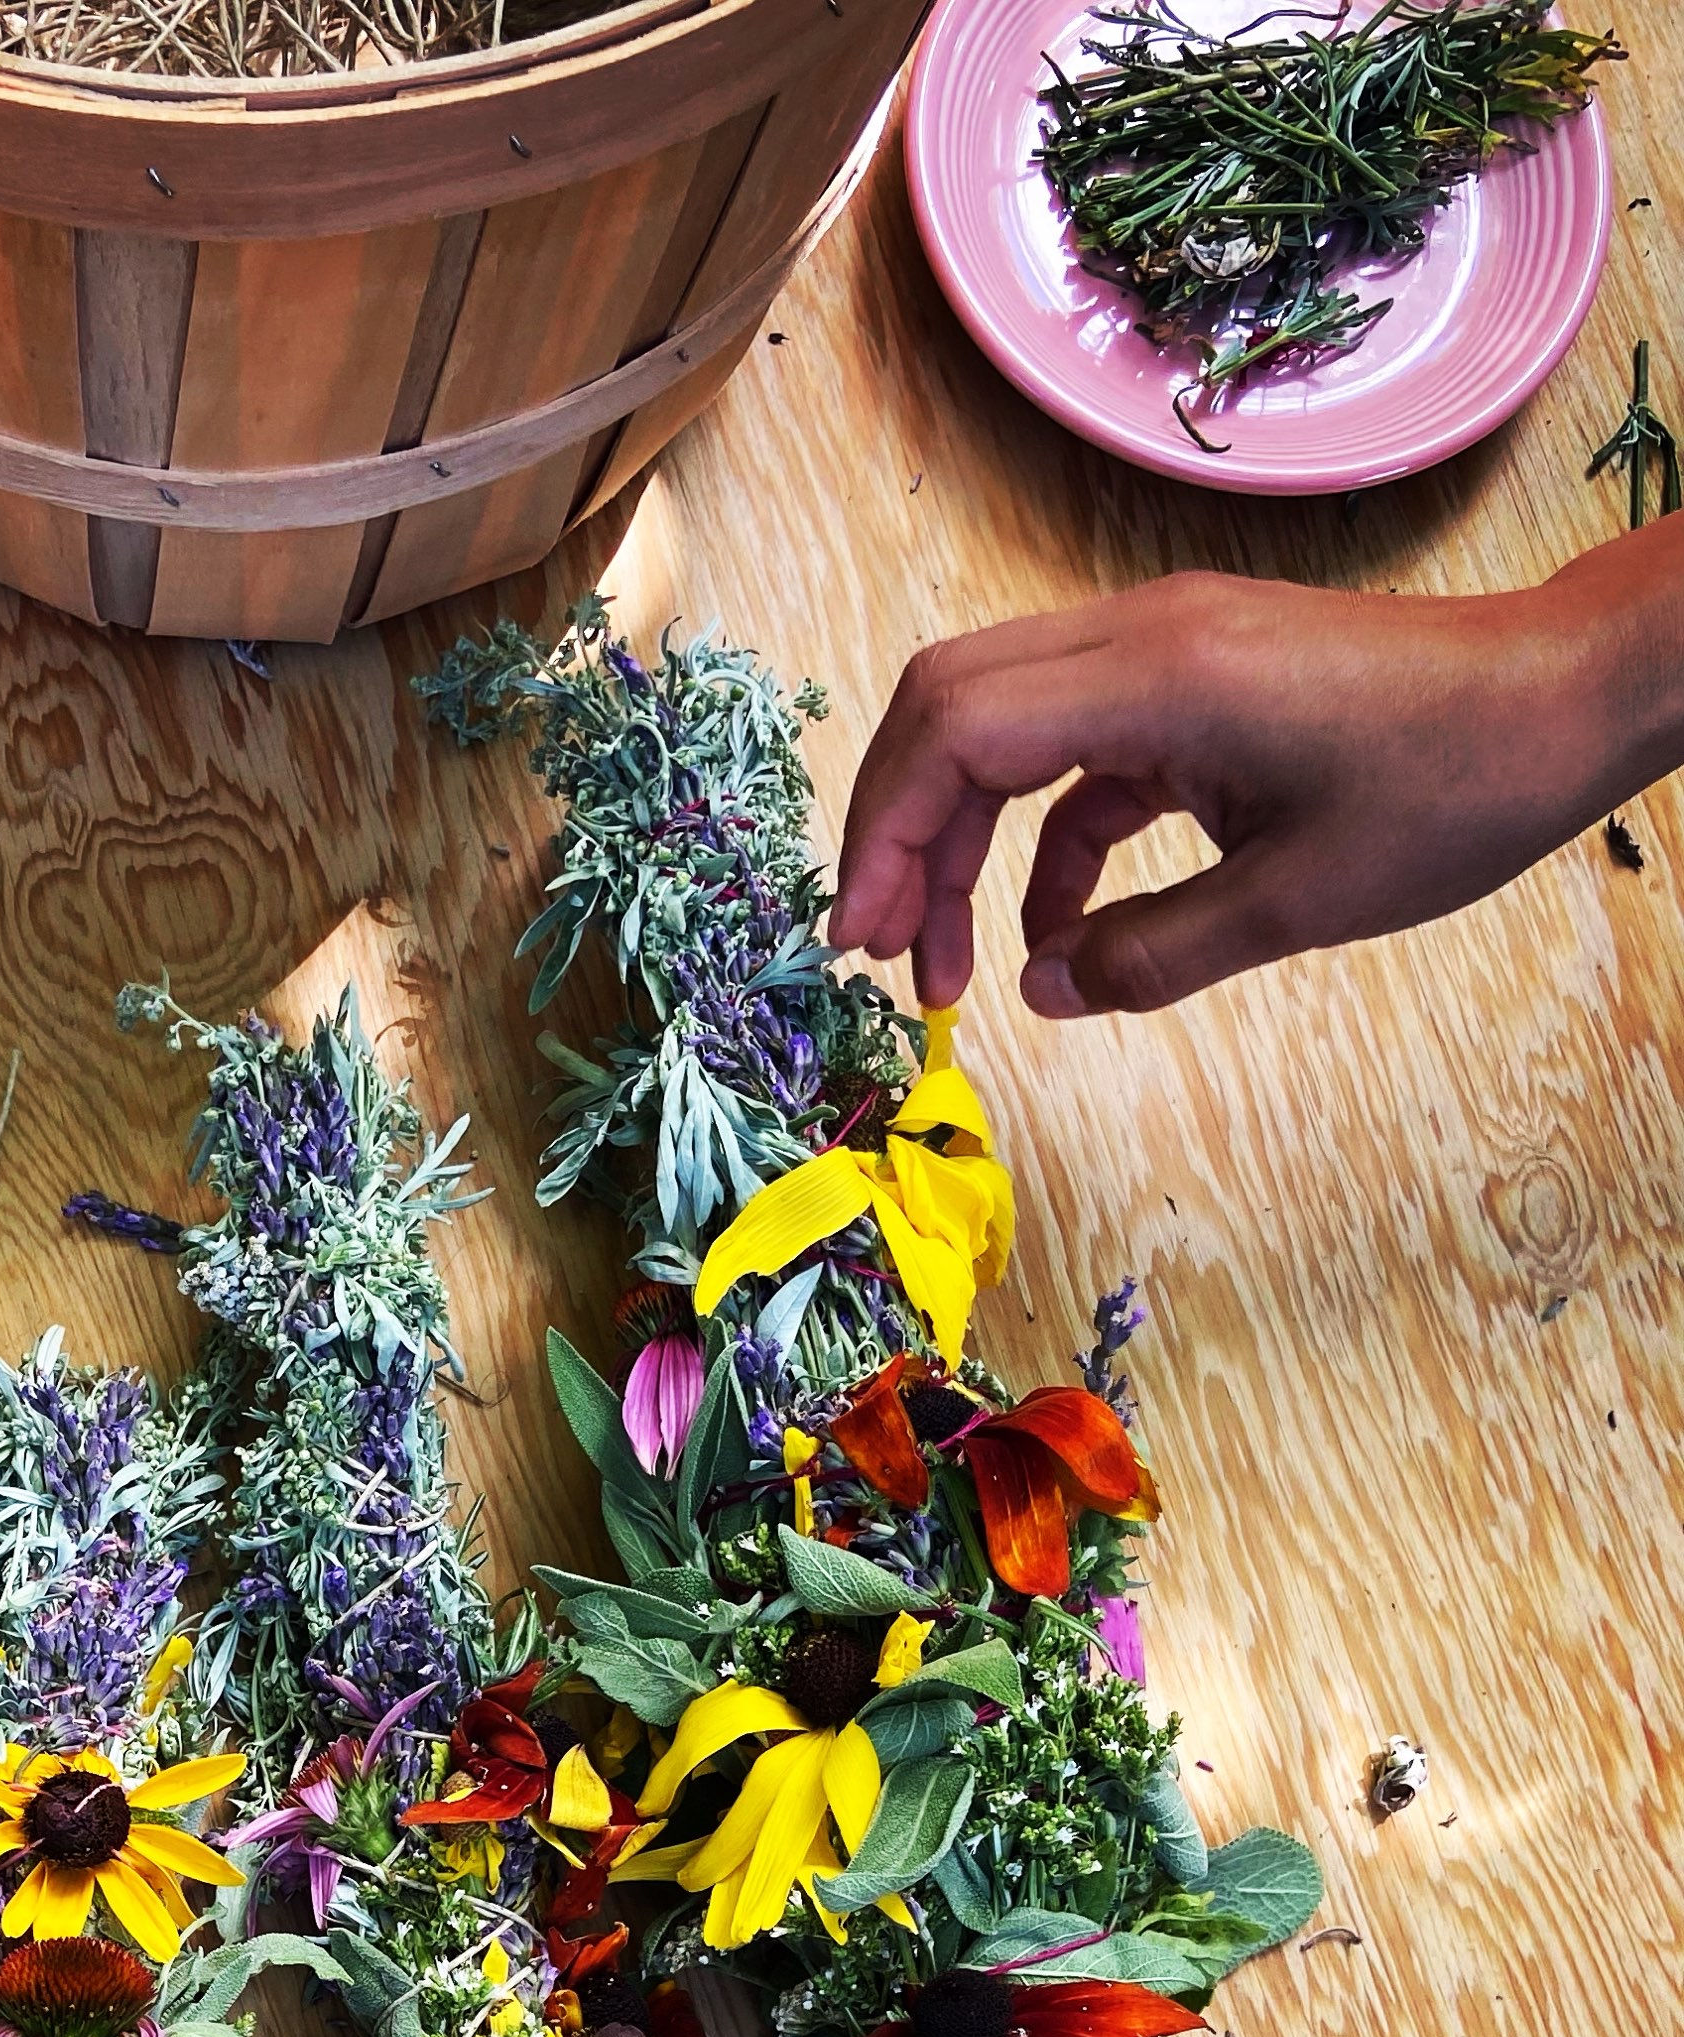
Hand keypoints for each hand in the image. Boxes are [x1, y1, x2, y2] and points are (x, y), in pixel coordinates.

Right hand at [829, 528, 1683, 1019]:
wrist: (1570, 696)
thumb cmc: (1457, 782)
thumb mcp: (1300, 900)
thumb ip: (1152, 952)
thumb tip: (1042, 992)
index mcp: (1159, 676)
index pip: (956, 730)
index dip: (888, 836)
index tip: (871, 941)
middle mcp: (1140, 639)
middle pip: (946, 708)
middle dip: (895, 831)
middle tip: (888, 951)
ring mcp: (1162, 653)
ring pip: (995, 726)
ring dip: (956, 840)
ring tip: (952, 962)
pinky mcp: (1189, 682)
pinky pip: (1070, 754)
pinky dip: (1037, 840)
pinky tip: (1051, 932)